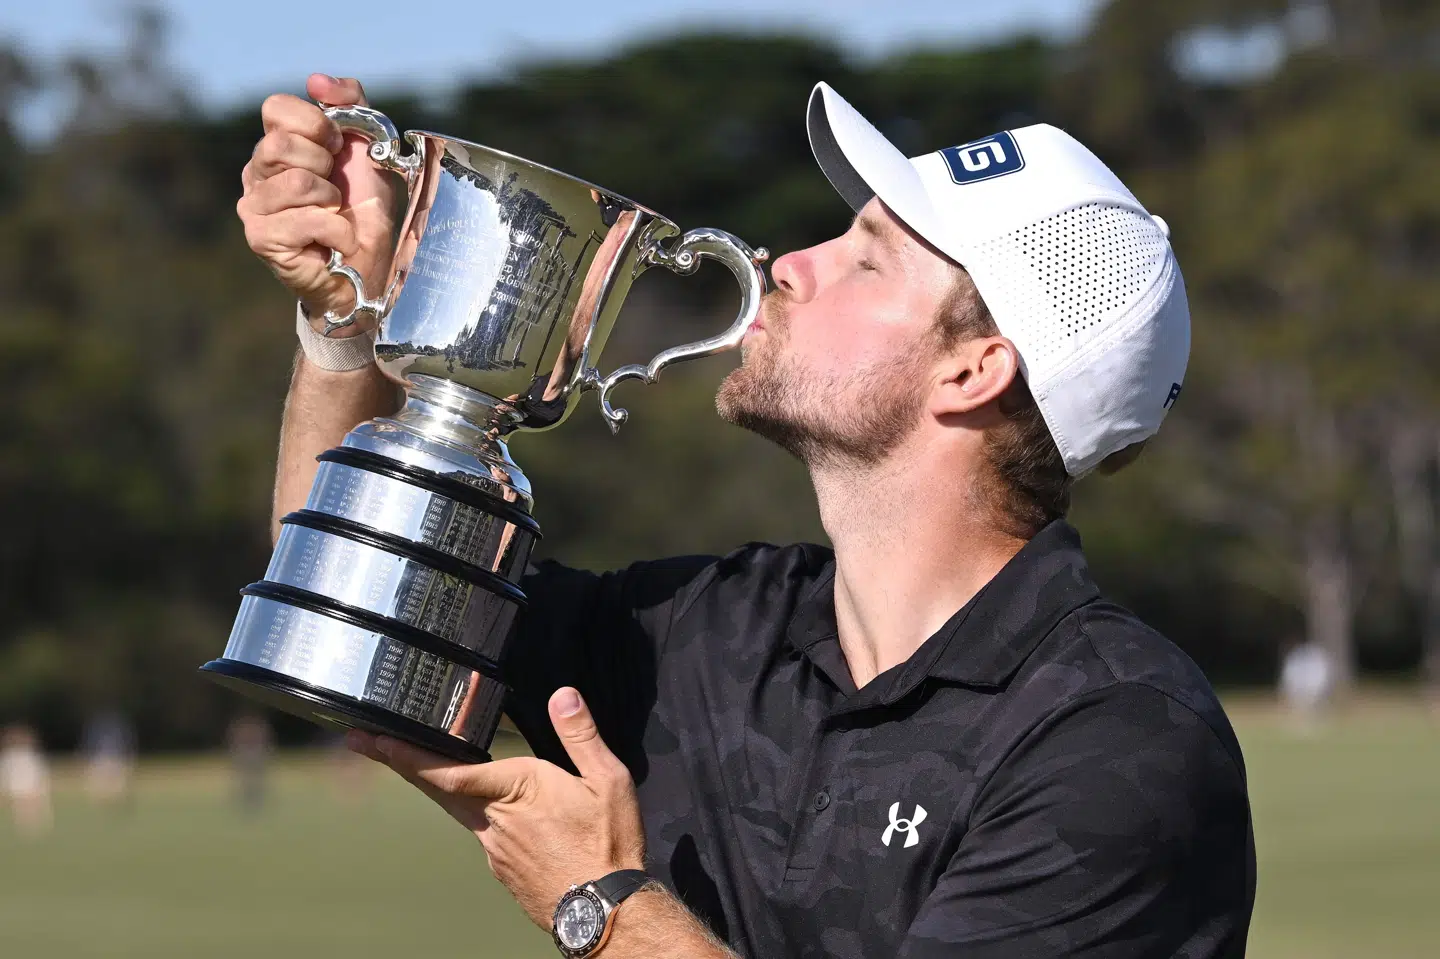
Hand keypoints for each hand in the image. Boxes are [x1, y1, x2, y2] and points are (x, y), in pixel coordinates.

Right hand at [237, 74, 399, 330]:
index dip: (316, 124)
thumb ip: (349, 103)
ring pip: (296, 183)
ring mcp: (253, 208)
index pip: (275, 108)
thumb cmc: (366, 209)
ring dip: (332, 201)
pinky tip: (337, 243)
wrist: (371, 266)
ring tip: (334, 215)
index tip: (337, 148)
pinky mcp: (262, 239)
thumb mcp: (368, 146)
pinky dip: (338, 231)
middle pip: (279, 145)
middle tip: (335, 188)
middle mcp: (255, 174)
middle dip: (324, 166)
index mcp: (275, 146)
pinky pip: (307, 219)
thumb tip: (317, 80)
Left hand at [349, 687, 646, 928]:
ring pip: (457, 808)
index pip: (451, 769)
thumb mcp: (608, 781)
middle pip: (435, 785)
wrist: (607, 913)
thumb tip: (562, 695)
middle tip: (362, 741)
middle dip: (396, 760)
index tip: (376, 738)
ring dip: (434, 782)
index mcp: (518, 789)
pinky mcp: (502, 868)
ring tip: (412, 759)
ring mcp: (494, 849)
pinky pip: (481, 830)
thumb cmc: (609, 846)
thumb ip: (580, 735)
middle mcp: (494, 821)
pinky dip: (471, 810)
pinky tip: (485, 805)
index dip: (409, 753)